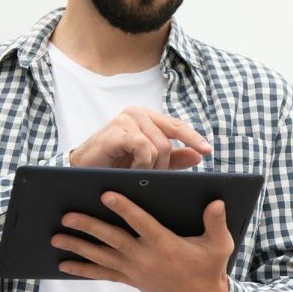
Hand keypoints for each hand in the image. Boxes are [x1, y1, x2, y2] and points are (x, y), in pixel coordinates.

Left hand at [52, 193, 233, 291]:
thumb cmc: (210, 267)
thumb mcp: (220, 245)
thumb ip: (216, 222)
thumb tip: (216, 202)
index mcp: (165, 245)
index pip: (141, 223)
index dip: (124, 208)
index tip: (106, 194)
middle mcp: (145, 258)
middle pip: (112, 239)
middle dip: (88, 226)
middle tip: (66, 216)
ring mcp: (135, 270)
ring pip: (101, 256)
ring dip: (77, 247)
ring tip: (55, 237)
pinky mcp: (130, 279)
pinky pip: (102, 274)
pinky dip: (82, 269)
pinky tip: (63, 264)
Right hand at [69, 107, 211, 170]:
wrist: (84, 170)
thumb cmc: (114, 164)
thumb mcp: (148, 162)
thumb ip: (173, 158)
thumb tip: (199, 155)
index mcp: (148, 118)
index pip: (177, 126)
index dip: (193, 138)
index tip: (208, 151)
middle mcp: (138, 113)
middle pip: (168, 142)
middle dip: (164, 166)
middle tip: (152, 178)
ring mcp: (127, 119)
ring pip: (158, 147)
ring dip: (151, 167)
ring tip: (137, 174)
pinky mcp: (117, 130)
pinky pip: (144, 148)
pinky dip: (142, 163)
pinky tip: (132, 170)